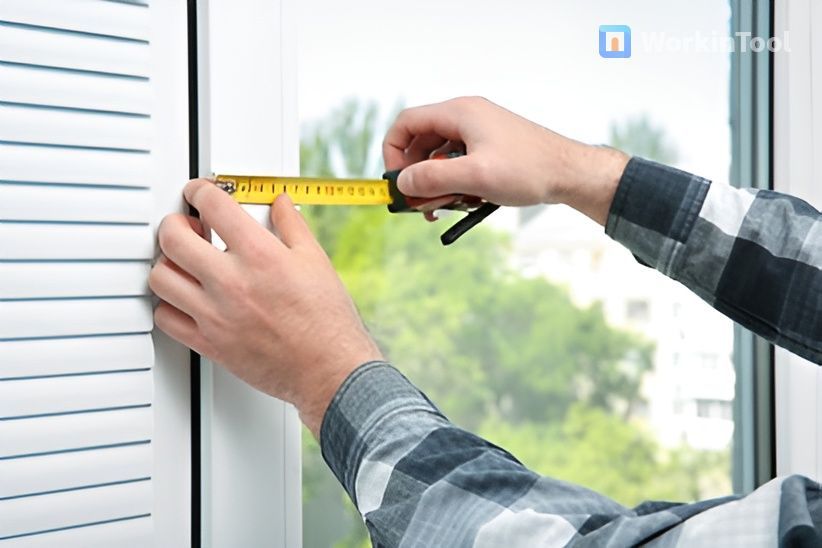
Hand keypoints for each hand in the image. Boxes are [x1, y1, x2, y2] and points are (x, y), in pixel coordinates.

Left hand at [149, 180, 382, 435]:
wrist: (329, 369)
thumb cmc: (328, 321)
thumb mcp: (316, 261)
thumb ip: (292, 226)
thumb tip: (280, 203)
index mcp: (261, 256)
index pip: (213, 206)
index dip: (201, 191)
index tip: (200, 193)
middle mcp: (232, 283)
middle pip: (172, 238)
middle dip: (175, 223)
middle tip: (187, 226)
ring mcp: (216, 315)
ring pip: (161, 277)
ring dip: (168, 263)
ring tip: (185, 262)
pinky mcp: (210, 343)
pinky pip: (166, 318)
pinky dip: (169, 304)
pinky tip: (187, 298)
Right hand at [383, 96, 628, 224]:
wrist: (569, 173)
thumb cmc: (529, 170)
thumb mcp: (474, 177)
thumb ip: (433, 178)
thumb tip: (403, 183)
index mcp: (460, 113)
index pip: (407, 123)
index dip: (393, 151)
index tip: (397, 181)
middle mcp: (466, 116)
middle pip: (421, 141)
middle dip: (416, 174)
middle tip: (420, 203)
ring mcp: (479, 131)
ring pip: (439, 155)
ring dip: (435, 182)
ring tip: (443, 208)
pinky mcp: (489, 146)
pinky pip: (458, 162)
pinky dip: (454, 182)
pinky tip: (464, 202)